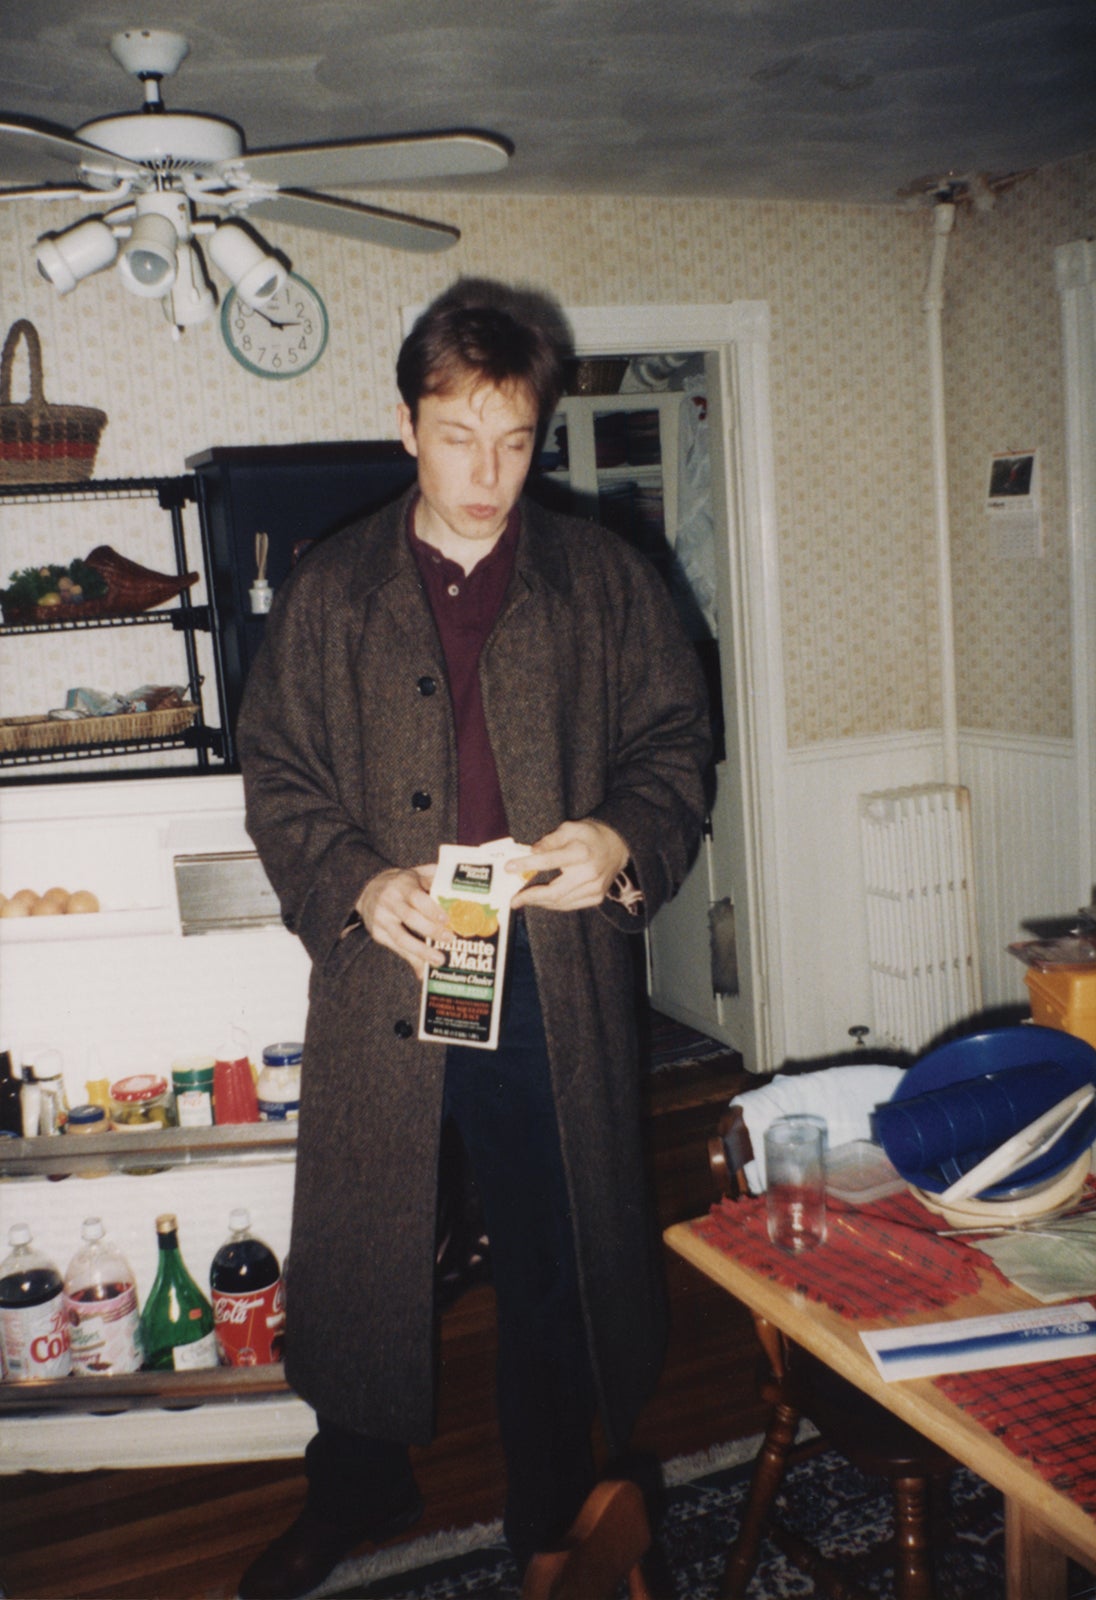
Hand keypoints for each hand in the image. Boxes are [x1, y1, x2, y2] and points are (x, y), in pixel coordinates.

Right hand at [356, 865, 447, 979]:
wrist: (369, 890)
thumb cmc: (403, 884)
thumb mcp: (416, 874)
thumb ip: (434, 878)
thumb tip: (457, 884)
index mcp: (402, 885)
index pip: (416, 897)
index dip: (431, 909)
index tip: (446, 920)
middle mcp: (390, 901)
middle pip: (410, 918)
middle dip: (430, 930)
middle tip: (450, 939)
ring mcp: (382, 918)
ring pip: (401, 938)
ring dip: (421, 951)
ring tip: (439, 960)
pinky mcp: (378, 933)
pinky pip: (396, 949)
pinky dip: (411, 960)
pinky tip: (423, 970)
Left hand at [509, 820, 629, 911]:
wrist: (617, 845)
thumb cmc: (589, 835)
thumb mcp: (569, 828)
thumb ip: (550, 840)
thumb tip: (531, 851)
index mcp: (581, 852)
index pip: (549, 861)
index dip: (527, 865)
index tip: (509, 868)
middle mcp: (589, 873)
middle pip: (555, 892)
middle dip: (531, 897)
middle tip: (514, 900)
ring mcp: (594, 888)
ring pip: (561, 902)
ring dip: (540, 902)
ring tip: (525, 900)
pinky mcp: (596, 897)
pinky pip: (570, 905)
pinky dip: (554, 904)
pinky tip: (543, 900)